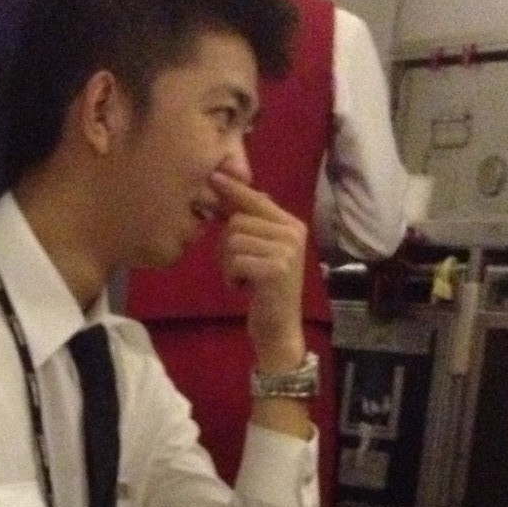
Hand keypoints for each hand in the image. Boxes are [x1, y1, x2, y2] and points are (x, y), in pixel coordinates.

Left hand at [212, 171, 306, 371]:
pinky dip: (231, 278)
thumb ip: (254, 225)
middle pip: (237, 221)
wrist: (279, 330)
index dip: (234, 189)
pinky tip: (244, 289)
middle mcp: (293, 233)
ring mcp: (286, 250)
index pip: (257, 200)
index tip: (214, 176)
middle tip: (238, 269)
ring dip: (228, 265)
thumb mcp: (263, 254)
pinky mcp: (275, 269)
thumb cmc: (265, 292)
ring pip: (233, 240)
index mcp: (292, 225)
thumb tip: (232, 192)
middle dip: (226, 247)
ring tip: (244, 279)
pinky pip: (235, 261)